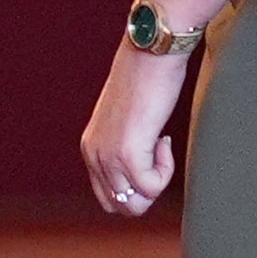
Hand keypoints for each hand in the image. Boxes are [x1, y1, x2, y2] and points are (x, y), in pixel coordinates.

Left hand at [85, 36, 195, 217]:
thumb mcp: (128, 118)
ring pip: (134, 204)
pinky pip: (150, 188)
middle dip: (146, 192)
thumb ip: (127, 143)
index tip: (151, 157)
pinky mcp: (127, 153)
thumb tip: (146, 165)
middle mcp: (93, 155)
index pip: (106, 196)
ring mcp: (108, 156)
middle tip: (159, 158)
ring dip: (157, 181)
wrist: (151, 51)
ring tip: (162, 146)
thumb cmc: (147, 77)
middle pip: (119, 206)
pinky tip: (164, 140)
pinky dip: (165, 171)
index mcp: (90, 147)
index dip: (135, 187)